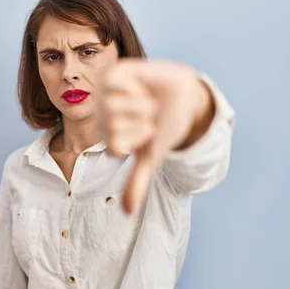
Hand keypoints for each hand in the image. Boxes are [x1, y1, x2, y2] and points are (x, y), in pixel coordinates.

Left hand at [97, 59, 213, 214]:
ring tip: (147, 101)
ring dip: (140, 106)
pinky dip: (136, 89)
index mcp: (108, 136)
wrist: (185, 97)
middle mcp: (103, 117)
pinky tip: (141, 86)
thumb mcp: (151, 155)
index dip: (137, 140)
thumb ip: (136, 181)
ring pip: (114, 108)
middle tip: (150, 116)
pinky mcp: (113, 75)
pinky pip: (116, 86)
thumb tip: (127, 213)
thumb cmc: (167, 127)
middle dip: (140, 123)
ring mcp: (106, 95)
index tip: (148, 133)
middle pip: (113, 126)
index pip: (113, 146)